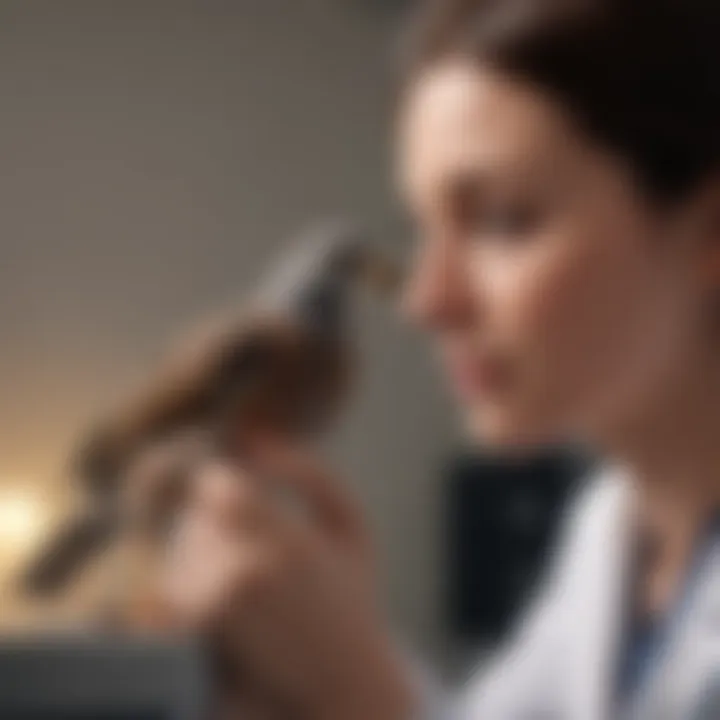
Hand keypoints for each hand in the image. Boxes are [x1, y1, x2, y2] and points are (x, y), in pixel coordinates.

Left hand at [123, 434, 416, 719]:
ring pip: (182, 555)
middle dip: (213, 524)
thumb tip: (254, 440)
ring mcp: (221, 612)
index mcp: (289, 538)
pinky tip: (229, 603)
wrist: (347, 683)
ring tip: (243, 575)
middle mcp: (248, 573)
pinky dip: (190, 589)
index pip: (216, 487)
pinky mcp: (206, 640)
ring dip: (200, 556)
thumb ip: (309, 472)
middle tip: (249, 542)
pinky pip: (175, 591)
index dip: (223, 487)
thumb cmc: (353, 597)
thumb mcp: (350, 524)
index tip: (239, 497)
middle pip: (196, 520)